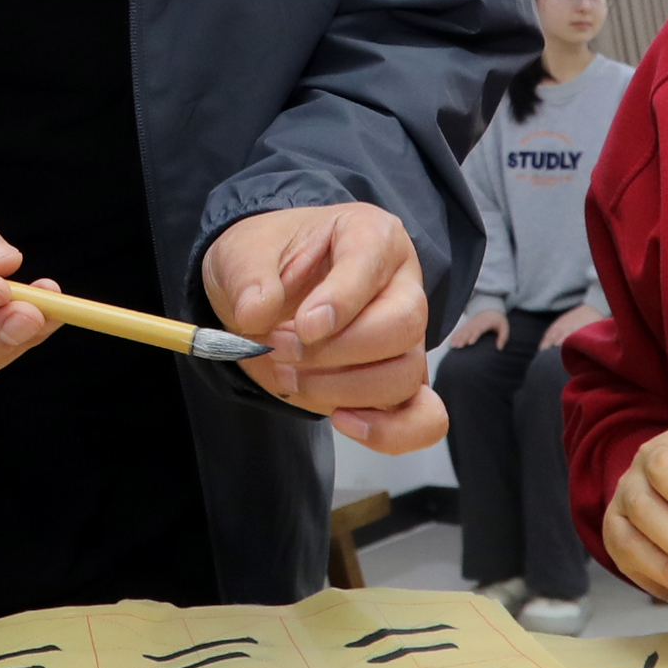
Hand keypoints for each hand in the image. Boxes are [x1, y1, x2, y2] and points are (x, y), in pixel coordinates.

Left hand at [203, 203, 440, 450]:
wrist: (267, 293)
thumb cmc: (268, 261)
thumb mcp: (243, 252)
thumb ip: (249, 277)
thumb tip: (255, 311)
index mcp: (371, 235)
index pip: (373, 262)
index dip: (342, 299)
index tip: (304, 326)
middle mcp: (402, 285)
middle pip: (402, 326)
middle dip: (337, 351)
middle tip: (280, 349)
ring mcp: (407, 339)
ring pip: (406, 374)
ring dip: (344, 390)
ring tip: (290, 378)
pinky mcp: (400, 383)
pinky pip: (424, 418)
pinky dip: (390, 432)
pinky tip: (343, 422)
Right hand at [449, 301, 509, 350]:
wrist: (491, 310)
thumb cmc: (498, 321)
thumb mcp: (504, 327)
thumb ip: (503, 337)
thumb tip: (499, 348)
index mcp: (486, 323)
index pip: (479, 329)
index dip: (474, 335)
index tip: (470, 342)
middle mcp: (476, 323)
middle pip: (469, 331)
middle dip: (463, 338)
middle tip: (459, 346)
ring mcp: (471, 324)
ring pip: (463, 331)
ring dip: (458, 338)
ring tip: (454, 346)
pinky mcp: (467, 325)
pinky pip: (460, 331)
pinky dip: (455, 336)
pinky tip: (451, 343)